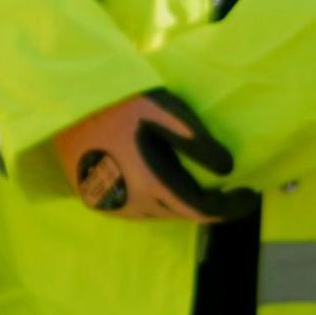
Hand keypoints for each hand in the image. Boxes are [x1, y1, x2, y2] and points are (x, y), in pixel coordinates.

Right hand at [50, 90, 258, 221]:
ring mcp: (110, 205)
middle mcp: (131, 204)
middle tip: (228, 188)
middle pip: (180, 213)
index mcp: (152, 183)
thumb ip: (197, 142)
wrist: (64, 103)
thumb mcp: (164, 112)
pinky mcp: (94, 200)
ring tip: (195, 181)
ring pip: (158, 213)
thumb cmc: (118, 102)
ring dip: (179, 202)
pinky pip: (135, 208)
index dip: (231, 207)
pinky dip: (155, 199)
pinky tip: (159, 178)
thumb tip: (229, 169)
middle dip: (207, 204)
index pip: (201, 209)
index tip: (251, 196)